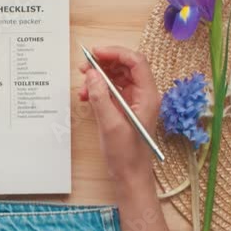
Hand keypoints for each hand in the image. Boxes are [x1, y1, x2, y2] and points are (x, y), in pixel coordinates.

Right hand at [79, 46, 160, 190]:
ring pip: (118, 78)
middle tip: (85, 67)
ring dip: (100, 77)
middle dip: (105, 64)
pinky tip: (86, 96)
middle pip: (127, 67)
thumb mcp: (110, 125)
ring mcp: (135, 102)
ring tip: (83, 82)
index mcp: (147, 96)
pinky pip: (113, 91)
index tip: (95, 54)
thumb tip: (91, 74)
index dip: (116, 53)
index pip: (136, 62)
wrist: (130, 176)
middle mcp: (144, 95)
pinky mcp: (126, 110)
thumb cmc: (125, 155)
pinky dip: (99, 90)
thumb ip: (100, 97)